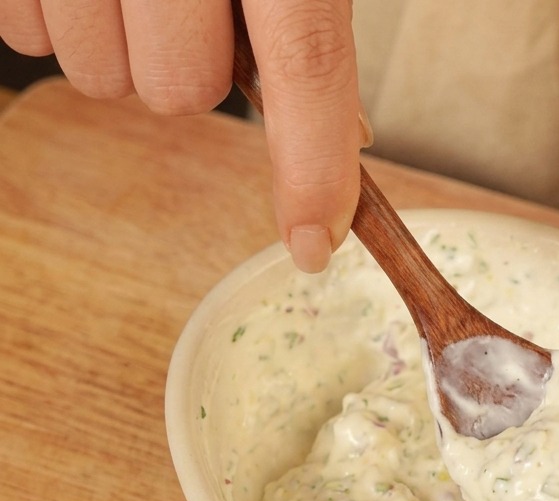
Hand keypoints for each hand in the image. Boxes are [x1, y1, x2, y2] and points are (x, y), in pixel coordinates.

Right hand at [0, 0, 362, 271]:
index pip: (306, 63)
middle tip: (182, 13)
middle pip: (180, 91)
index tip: (313, 245)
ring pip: (100, 77)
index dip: (313, 165)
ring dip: (118, 49)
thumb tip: (351, 136)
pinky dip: (52, 20)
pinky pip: (25, 39)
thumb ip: (305, 27)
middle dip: (186, 72)